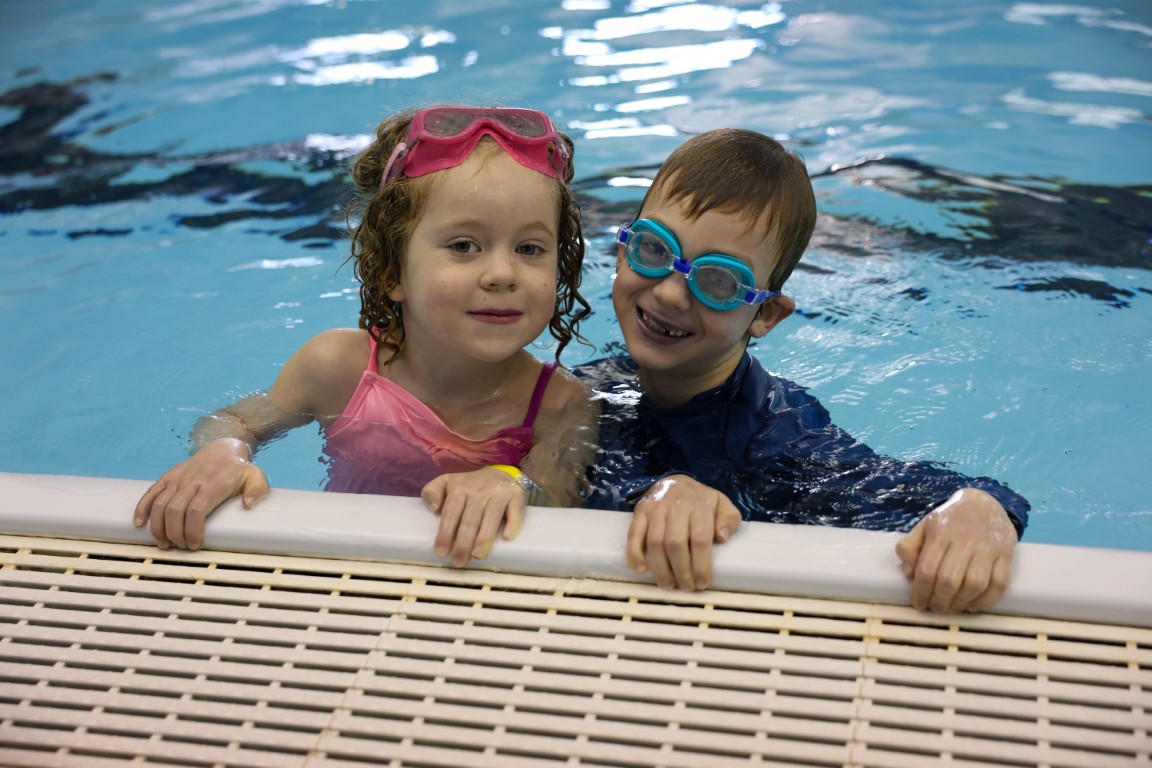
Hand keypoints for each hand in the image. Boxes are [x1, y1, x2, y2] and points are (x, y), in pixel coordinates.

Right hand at [133, 438, 268, 549]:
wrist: (222, 448)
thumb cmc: (238, 469)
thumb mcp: (256, 477)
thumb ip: (257, 490)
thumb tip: (249, 505)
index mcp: (212, 484)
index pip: (196, 511)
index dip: (192, 530)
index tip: (194, 545)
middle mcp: (192, 482)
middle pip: (175, 511)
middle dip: (174, 534)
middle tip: (180, 547)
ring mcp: (177, 479)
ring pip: (159, 505)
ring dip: (158, 527)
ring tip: (164, 544)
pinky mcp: (167, 477)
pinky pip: (150, 493)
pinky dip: (141, 508)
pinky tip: (139, 524)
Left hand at [421, 467, 528, 567]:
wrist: (499, 473)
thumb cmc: (469, 486)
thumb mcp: (445, 482)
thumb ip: (431, 492)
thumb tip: (434, 509)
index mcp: (460, 488)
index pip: (451, 513)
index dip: (446, 533)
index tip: (441, 552)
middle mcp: (479, 490)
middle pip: (470, 519)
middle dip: (463, 542)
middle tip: (458, 561)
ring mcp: (499, 492)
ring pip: (491, 516)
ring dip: (484, 537)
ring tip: (477, 555)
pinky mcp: (516, 496)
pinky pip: (515, 510)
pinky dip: (513, 523)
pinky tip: (506, 537)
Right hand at [627, 475, 741, 591]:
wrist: (674, 480)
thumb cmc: (700, 500)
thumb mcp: (722, 504)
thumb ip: (729, 519)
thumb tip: (722, 537)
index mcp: (699, 505)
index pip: (700, 539)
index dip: (701, 565)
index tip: (703, 583)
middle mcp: (676, 505)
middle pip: (675, 543)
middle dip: (681, 571)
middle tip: (686, 587)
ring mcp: (656, 508)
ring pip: (655, 542)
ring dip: (661, 568)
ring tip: (668, 585)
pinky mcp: (640, 510)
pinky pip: (634, 534)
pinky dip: (634, 553)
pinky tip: (640, 569)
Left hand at [895, 488, 1016, 613]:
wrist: (984, 503)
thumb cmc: (949, 520)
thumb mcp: (924, 526)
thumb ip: (910, 547)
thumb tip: (909, 574)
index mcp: (940, 533)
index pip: (928, 569)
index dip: (921, 591)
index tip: (918, 604)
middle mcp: (965, 540)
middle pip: (950, 580)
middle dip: (940, 601)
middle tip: (935, 609)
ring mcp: (988, 548)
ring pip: (975, 584)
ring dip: (961, 603)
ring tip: (952, 609)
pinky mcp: (1006, 554)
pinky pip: (1000, 584)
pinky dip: (986, 600)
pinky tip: (973, 605)